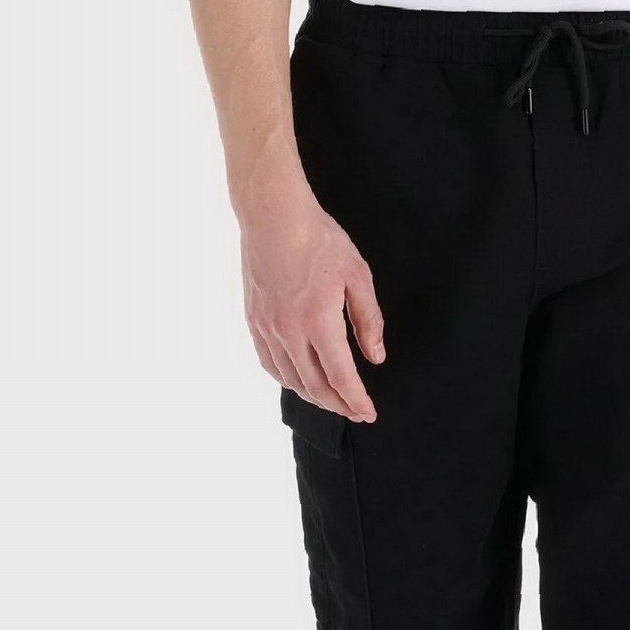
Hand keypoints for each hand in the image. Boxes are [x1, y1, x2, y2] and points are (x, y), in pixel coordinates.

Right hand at [241, 185, 385, 418]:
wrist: (273, 216)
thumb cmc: (319, 240)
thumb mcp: (358, 276)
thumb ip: (368, 320)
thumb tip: (375, 357)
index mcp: (319, 321)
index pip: (341, 377)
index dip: (356, 401)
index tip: (369, 413)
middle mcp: (290, 332)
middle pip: (315, 386)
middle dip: (338, 404)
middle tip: (355, 412)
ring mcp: (267, 328)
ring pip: (290, 379)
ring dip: (313, 396)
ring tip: (332, 400)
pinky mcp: (254, 321)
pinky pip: (269, 363)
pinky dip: (286, 380)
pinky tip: (298, 381)